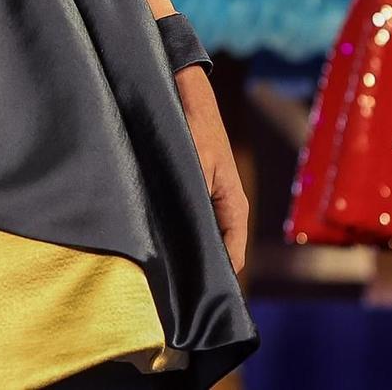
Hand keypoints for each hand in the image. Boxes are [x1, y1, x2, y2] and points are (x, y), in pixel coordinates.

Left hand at [175, 66, 248, 273]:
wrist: (186, 95)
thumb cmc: (195, 128)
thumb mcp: (196, 168)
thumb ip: (196, 204)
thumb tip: (191, 241)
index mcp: (235, 207)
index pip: (233, 258)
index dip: (215, 279)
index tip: (193, 297)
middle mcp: (226, 208)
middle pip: (218, 252)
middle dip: (198, 268)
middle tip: (170, 288)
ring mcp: (211, 201)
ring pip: (202, 237)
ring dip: (185, 250)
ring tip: (161, 268)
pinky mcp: (196, 193)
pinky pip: (190, 222)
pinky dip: (177, 233)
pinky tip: (156, 240)